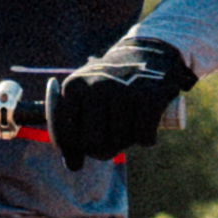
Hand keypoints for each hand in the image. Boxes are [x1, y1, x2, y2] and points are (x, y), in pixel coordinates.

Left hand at [49, 36, 199, 163]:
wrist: (150, 51)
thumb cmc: (112, 81)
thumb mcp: (85, 93)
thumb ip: (72, 127)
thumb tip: (72, 167)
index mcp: (74, 86)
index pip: (67, 135)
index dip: (78, 147)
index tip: (89, 143)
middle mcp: (96, 88)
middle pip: (92, 144)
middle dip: (104, 148)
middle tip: (114, 135)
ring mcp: (123, 92)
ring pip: (119, 143)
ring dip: (127, 141)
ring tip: (130, 122)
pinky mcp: (149, 98)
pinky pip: (144, 139)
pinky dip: (147, 138)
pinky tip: (147, 124)